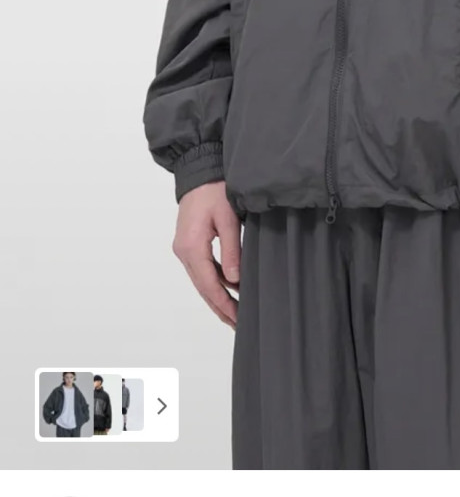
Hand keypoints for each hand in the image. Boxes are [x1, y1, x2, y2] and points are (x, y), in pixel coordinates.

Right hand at [173, 182, 241, 328]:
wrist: (198, 172)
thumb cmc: (215, 191)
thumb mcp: (228, 219)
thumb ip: (232, 250)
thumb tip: (234, 280)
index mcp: (191, 246)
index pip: (208, 284)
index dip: (223, 303)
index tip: (237, 318)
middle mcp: (183, 251)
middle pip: (203, 288)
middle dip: (220, 308)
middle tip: (238, 325)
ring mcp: (184, 249)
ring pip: (201, 282)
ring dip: (217, 298)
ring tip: (234, 315)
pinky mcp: (188, 245)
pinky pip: (201, 271)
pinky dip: (214, 284)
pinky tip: (227, 293)